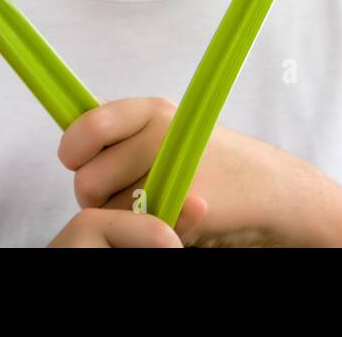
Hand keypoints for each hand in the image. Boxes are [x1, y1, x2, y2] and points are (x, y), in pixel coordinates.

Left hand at [56, 97, 291, 245]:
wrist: (269, 190)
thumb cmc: (214, 162)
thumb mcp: (171, 127)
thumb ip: (125, 126)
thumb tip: (75, 118)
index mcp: (152, 110)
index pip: (88, 124)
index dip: (72, 147)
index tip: (73, 158)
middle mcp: (159, 134)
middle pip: (87, 178)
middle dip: (97, 195)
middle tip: (127, 193)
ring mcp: (171, 170)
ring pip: (106, 211)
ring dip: (121, 216)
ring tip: (154, 205)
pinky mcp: (181, 206)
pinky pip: (135, 230)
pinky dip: (145, 231)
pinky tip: (170, 218)